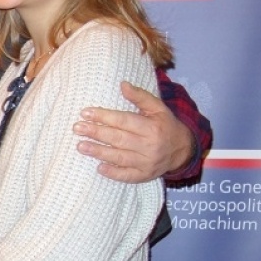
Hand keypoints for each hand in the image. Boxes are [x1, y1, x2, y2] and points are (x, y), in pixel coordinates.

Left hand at [74, 81, 196, 183]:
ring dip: (99, 152)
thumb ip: (140, 96)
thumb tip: (122, 84)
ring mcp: (147, 163)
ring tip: (80, 146)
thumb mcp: (158, 108)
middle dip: (96, 133)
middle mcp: (149, 145)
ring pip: (119, 157)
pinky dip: (113, 172)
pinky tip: (99, 168)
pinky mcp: (144, 176)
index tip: (85, 113)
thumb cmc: (165, 126)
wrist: (182, 150)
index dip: (104, 116)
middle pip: (118, 139)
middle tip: (77, 128)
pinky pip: (127, 176)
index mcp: (152, 127)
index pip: (124, 121)